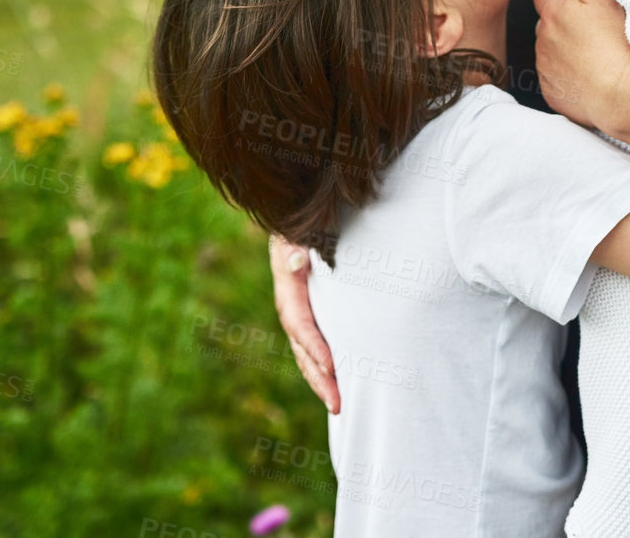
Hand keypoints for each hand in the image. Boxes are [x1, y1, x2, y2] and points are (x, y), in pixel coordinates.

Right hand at [269, 235, 339, 413]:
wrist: (299, 223)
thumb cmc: (302, 226)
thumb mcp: (296, 231)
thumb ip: (295, 246)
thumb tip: (296, 263)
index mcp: (288, 288)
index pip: (299, 322)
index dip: (314, 346)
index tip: (331, 366)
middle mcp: (291, 305)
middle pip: (301, 348)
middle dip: (318, 377)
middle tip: (338, 403)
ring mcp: (301, 312)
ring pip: (307, 353)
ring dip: (321, 379)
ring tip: (339, 405)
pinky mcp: (313, 314)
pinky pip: (316, 344)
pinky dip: (325, 366)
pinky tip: (341, 383)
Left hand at [532, 0, 629, 129]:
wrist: (624, 95)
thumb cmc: (618, 43)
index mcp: (553, 13)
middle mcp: (543, 40)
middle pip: (547, 21)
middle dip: (563, 19)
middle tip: (592, 26)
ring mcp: (546, 68)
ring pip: (549, 49)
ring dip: (564, 47)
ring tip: (594, 52)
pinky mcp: (553, 92)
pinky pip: (555, 77)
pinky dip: (567, 73)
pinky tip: (590, 74)